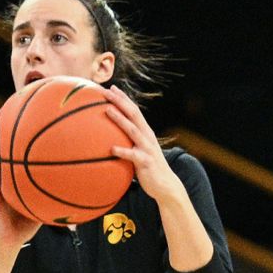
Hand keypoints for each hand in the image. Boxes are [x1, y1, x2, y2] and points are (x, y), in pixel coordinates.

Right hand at [0, 133, 40, 252]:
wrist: (9, 244)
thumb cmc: (24, 229)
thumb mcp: (41, 212)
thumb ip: (51, 201)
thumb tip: (70, 194)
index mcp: (15, 187)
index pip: (16, 166)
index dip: (18, 151)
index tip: (24, 133)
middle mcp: (5, 186)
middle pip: (3, 161)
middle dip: (3, 144)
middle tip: (5, 125)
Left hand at [103, 85, 180, 202]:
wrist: (166, 185)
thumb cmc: (148, 168)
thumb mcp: (139, 151)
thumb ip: (128, 142)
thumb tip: (109, 140)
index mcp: (145, 131)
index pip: (134, 110)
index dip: (123, 98)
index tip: (111, 88)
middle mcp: (147, 136)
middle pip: (133, 114)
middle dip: (120, 101)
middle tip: (106, 91)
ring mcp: (147, 148)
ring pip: (132, 130)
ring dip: (120, 119)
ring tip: (107, 110)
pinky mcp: (146, 161)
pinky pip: (132, 155)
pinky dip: (122, 151)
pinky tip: (111, 148)